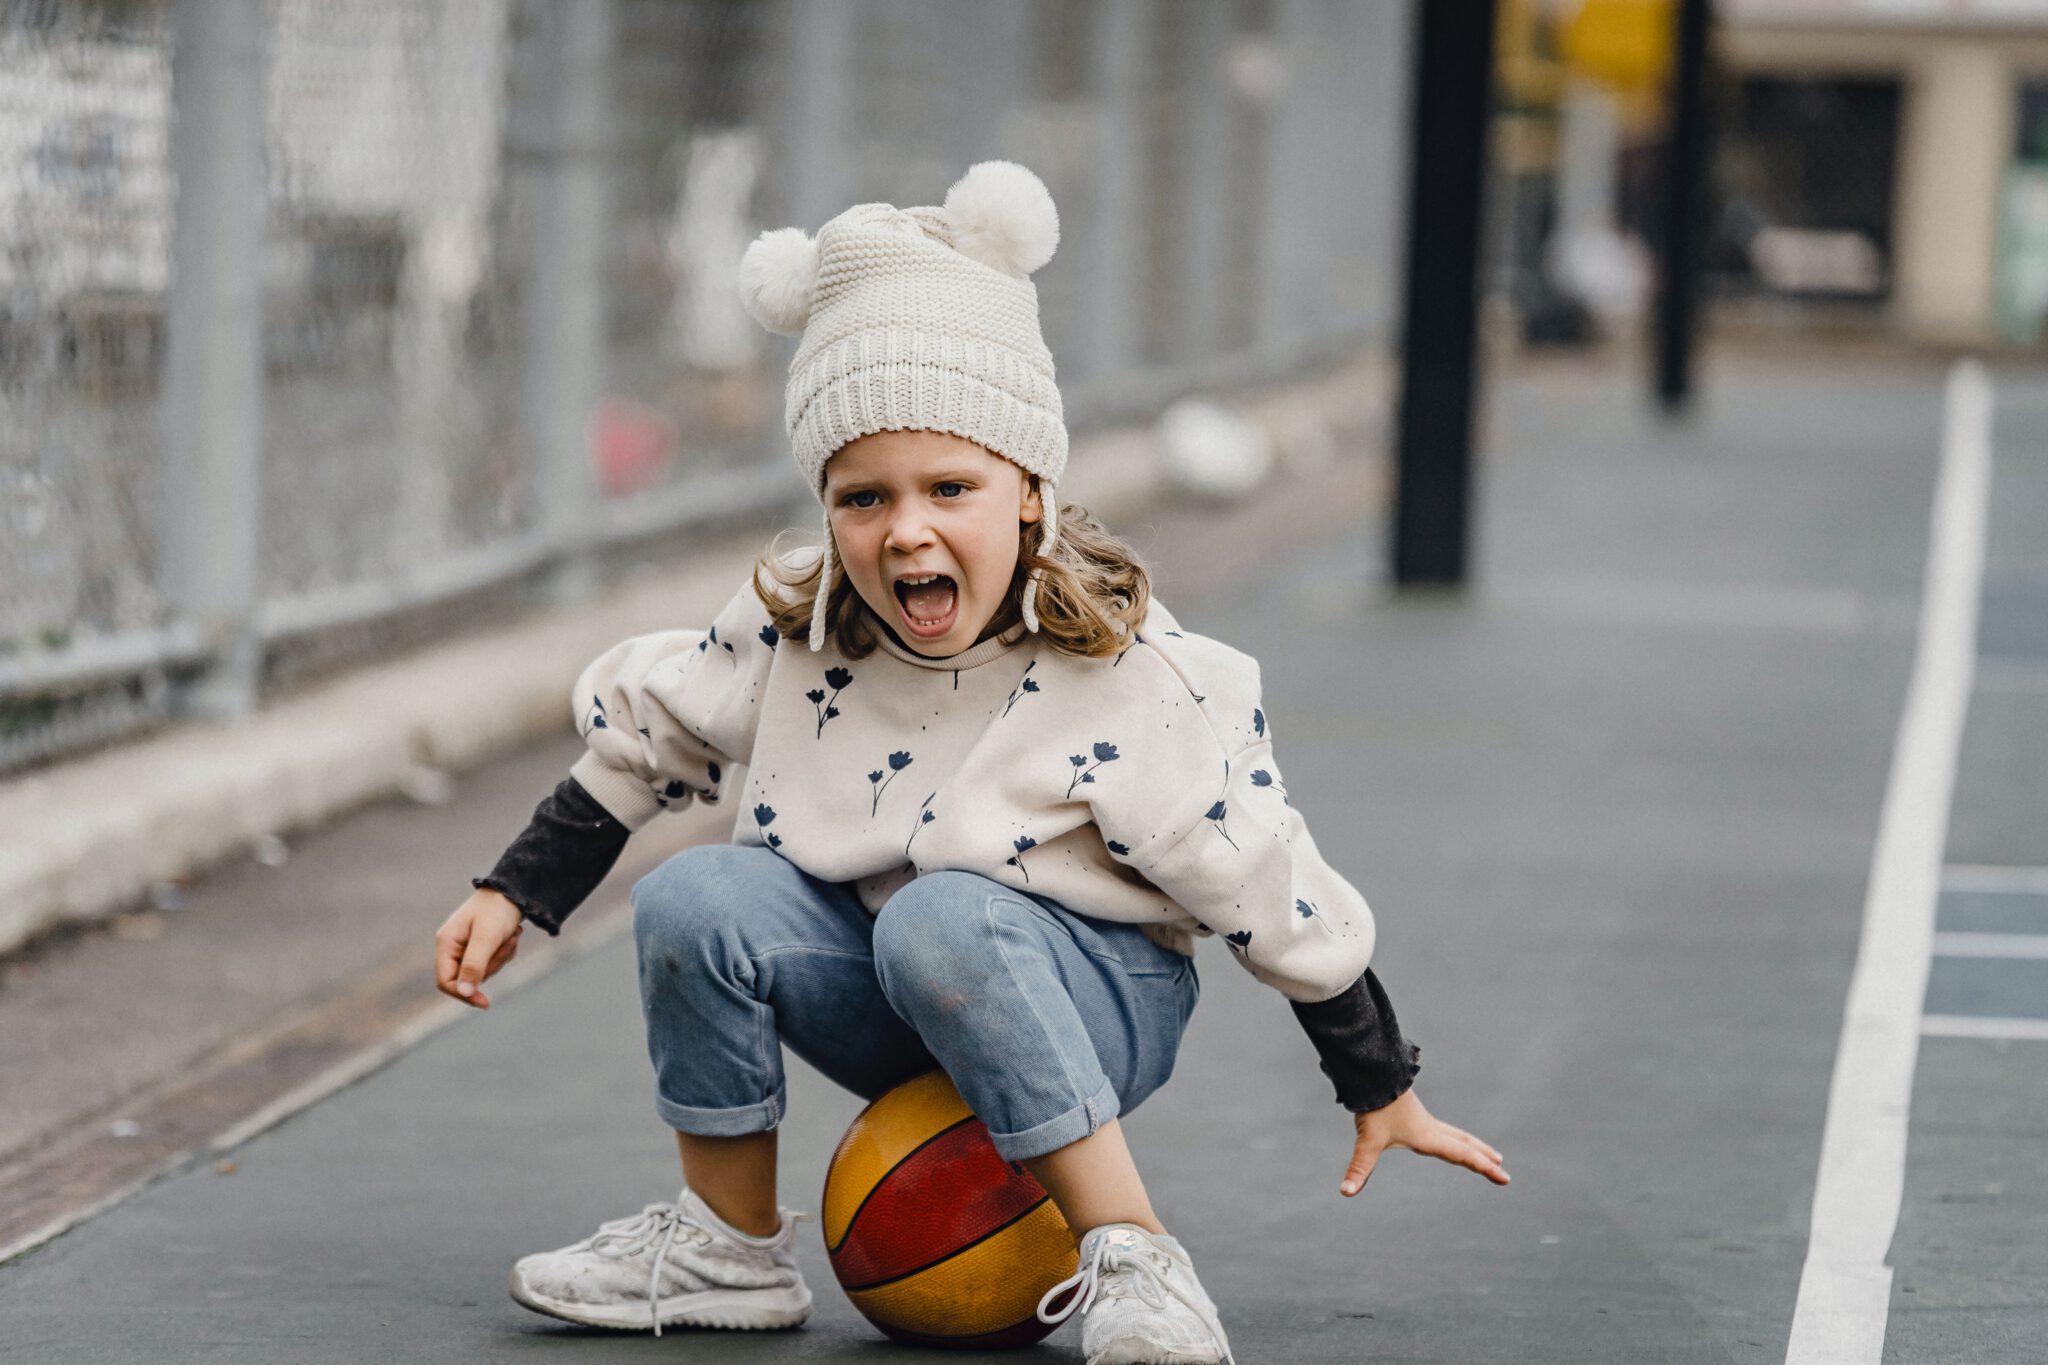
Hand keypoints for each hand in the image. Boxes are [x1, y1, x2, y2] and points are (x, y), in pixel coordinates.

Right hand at [434, 889, 526, 1008]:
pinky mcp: (481, 946)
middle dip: (492, 965)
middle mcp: (453, 946)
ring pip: (484, 971)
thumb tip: (464, 993)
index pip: (445, 981)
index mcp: (446, 943)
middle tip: (508, 943)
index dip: (463, 994)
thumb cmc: (498, 909)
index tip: (484, 1002)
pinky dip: (506, 952)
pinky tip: (513, 934)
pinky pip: (494, 962)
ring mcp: (467, 947)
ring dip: (502, 956)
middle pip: (468, 978)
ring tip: (512, 933)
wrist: (515, 889)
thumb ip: (474, 965)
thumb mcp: (487, 937)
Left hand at [1340, 1089, 1507, 1195]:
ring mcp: (1423, 1120)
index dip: (1484, 1168)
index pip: (1463, 1155)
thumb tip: (1345, 1192)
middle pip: (1465, 1144)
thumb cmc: (1373, 1108)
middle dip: (1483, 1157)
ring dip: (1473, 1145)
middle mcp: (1430, 1128)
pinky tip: (1449, 1138)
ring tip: (1488, 1153)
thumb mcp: (1367, 1142)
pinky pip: (1444, 1128)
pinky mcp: (1414, 1114)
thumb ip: (1359, 1168)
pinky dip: (1456, 1136)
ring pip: (1456, 1134)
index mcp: (1428, 1137)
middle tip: (1502, 1166)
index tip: (1505, 1177)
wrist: (1371, 1075)